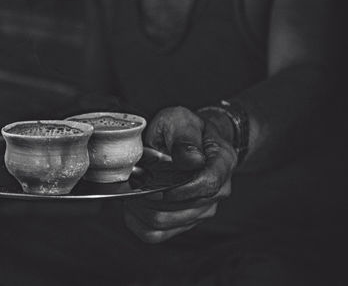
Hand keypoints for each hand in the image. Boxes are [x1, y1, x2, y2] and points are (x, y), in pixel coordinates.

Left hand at [124, 106, 237, 242]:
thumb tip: (190, 159)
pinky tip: (132, 206)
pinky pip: (156, 234)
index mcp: (222, 163)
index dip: (179, 190)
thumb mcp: (181, 120)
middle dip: (150, 197)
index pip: (207, 185)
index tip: (155, 186)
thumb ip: (185, 137)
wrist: (190, 140)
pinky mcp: (185, 221)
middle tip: (132, 182)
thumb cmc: (183, 129)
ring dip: (141, 208)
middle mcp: (218, 190)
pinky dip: (137, 222)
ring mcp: (202, 209)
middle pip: (182, 209)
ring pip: (165, 223)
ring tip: (130, 190)